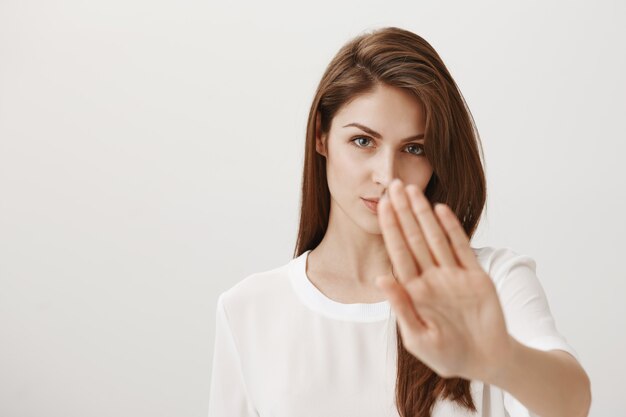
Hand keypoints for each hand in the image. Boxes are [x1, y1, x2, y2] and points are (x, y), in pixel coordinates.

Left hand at [375, 178, 513, 381]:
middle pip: (414, 238)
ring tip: (413, 190)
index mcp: (414, 291)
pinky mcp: (475, 275)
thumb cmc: (449, 355)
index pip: (398, 252)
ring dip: (424, 213)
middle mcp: (431, 277)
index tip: (383, 205)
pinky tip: (440, 210)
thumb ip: (401, 307)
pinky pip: (460, 247)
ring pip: (435, 237)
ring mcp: (453, 274)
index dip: (391, 228)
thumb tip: (381, 278)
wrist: (487, 361)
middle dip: (404, 211)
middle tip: (394, 185)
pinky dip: (451, 228)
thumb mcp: (418, 338)